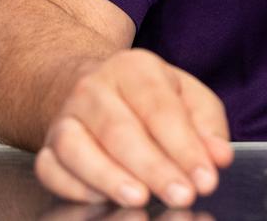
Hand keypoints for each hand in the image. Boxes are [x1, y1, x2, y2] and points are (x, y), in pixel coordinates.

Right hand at [33, 49, 232, 207]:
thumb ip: (207, 125)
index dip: (185, 147)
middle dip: (154, 168)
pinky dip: (75, 187)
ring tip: (140, 199)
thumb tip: (220, 157)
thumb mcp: (186, 95)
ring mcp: (65, 117)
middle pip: (120, 130)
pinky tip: (101, 199)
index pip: (161, 110)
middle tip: (182, 194)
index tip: (206, 179)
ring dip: (110, 178)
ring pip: (78, 148)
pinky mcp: (46, 145)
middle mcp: (94, 88)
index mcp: (135, 67)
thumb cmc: (148, 95)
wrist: (91, 85)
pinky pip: (52, 169)